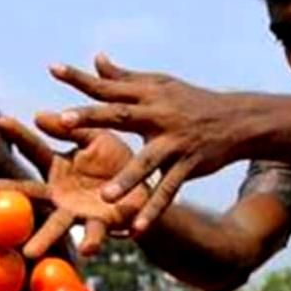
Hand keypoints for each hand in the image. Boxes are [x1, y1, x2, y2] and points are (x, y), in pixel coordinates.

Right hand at [0, 113, 148, 258]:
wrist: (145, 190)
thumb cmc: (117, 161)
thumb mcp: (96, 138)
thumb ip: (73, 128)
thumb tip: (39, 115)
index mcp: (59, 166)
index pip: (33, 147)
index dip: (18, 133)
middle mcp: (60, 192)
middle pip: (27, 192)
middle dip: (1, 193)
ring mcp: (76, 211)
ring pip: (55, 225)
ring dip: (43, 239)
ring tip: (29, 252)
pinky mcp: (99, 224)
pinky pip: (94, 234)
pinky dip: (91, 242)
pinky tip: (89, 250)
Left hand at [49, 53, 242, 231]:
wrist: (237, 120)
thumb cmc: (189, 101)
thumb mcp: (159, 85)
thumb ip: (123, 77)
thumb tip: (96, 59)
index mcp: (146, 95)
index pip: (108, 86)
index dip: (81, 78)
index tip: (53, 68)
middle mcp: (157, 115)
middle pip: (119, 115)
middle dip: (91, 117)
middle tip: (62, 120)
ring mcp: (173, 142)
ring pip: (146, 163)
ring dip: (127, 180)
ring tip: (105, 198)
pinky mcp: (188, 165)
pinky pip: (169, 191)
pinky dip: (154, 211)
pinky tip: (138, 231)